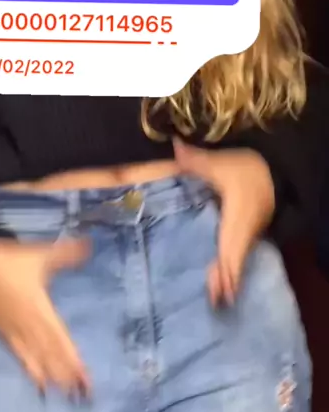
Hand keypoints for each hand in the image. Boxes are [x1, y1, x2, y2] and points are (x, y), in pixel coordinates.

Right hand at [0, 237, 90, 395]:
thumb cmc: (10, 260)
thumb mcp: (40, 254)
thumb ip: (66, 253)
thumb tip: (89, 246)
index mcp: (39, 309)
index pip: (59, 339)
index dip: (72, 359)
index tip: (85, 377)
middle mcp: (28, 325)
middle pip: (50, 353)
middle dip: (66, 372)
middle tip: (82, 391)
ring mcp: (16, 331)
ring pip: (37, 357)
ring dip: (52, 374)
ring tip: (66, 390)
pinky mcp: (6, 332)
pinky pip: (20, 355)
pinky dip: (30, 369)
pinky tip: (38, 382)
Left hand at [173, 138, 274, 306]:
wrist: (274, 171)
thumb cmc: (247, 170)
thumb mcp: (221, 163)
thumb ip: (197, 160)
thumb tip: (174, 146)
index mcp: (237, 217)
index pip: (232, 246)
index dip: (227, 268)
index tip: (220, 291)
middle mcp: (243, 231)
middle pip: (233, 260)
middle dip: (223, 281)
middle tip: (212, 302)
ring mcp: (245, 235)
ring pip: (234, 260)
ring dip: (225, 277)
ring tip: (213, 299)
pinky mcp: (244, 235)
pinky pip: (235, 255)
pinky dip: (227, 268)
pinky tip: (217, 279)